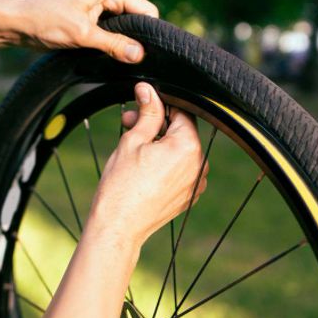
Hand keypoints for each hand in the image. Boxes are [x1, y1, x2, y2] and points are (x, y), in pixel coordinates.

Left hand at [11, 0, 157, 62]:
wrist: (17, 21)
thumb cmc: (45, 20)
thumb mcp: (82, 35)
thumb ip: (114, 44)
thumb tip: (140, 54)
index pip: (147, 11)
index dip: (148, 33)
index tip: (143, 55)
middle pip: (139, 19)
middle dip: (134, 39)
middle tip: (124, 59)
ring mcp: (102, 4)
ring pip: (127, 27)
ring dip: (121, 43)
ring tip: (110, 55)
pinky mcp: (94, 16)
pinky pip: (114, 30)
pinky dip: (112, 42)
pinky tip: (105, 53)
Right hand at [86, 83, 207, 248]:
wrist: (118, 227)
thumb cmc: (121, 186)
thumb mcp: (132, 140)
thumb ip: (147, 113)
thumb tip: (148, 90)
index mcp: (188, 147)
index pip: (181, 112)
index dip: (158, 105)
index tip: (140, 107)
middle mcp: (199, 165)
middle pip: (180, 131)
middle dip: (155, 125)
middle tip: (128, 124)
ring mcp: (196, 183)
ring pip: (180, 151)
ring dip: (160, 144)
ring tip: (132, 147)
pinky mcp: (189, 196)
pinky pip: (181, 171)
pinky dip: (165, 164)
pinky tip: (143, 167)